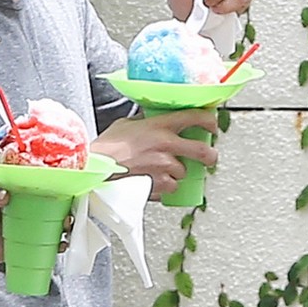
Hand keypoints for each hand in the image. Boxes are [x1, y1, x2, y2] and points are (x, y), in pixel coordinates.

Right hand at [98, 111, 217, 196]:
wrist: (95, 169)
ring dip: (176, 173)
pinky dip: (165, 187)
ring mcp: (164, 167)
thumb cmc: (106, 148)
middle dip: (210, 156)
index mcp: (159, 126)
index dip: (209, 121)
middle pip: (203, 151)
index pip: (195, 118)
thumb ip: (144, 122)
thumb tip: (150, 120)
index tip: (212, 125)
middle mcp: (166, 145)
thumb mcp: (126, 125)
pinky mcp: (159, 184)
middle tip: (209, 157)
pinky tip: (153, 181)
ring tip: (161, 171)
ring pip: (183, 172)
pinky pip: (170, 188)